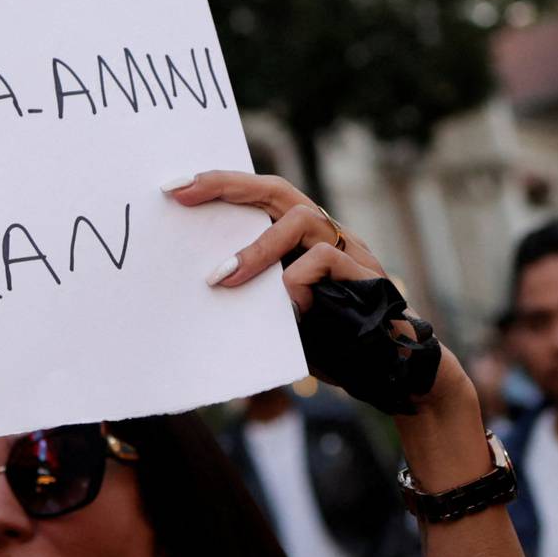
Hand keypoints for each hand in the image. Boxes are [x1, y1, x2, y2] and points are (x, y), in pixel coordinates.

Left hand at [167, 170, 469, 414]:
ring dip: (256, 248)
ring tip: (221, 278)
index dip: (219, 186)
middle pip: (277, 191)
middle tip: (182, 194)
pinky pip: (324, 260)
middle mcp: (325, 234)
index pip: (258, 198)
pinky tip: (285, 306)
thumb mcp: (273, 313)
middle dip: (227, 186)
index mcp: (299, 239)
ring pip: (302, 219)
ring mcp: (348, 249)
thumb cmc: (324, 340)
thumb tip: (201, 284)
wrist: (384, 370)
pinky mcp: (366, 274)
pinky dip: (296, 280)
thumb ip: (249, 292)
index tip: (172, 187)